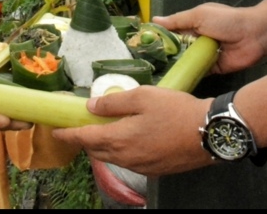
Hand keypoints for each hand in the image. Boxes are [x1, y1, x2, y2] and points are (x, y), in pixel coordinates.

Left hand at [53, 86, 213, 175]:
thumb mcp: (143, 96)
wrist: (209, 132)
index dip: (68, 135)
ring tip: (107, 129)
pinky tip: (131, 138)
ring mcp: (142, 167)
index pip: (85, 139)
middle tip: (82, 126)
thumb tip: (91, 107)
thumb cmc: (177, 111)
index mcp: (120, 139)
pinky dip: (122, 151)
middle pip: (96, 151)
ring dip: (105, 145)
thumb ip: (114, 103)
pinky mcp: (155, 169)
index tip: (56, 131)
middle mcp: (127, 158)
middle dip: (86, 140)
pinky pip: (130, 161)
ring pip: (113, 158)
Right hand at [155, 4, 266, 74]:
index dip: (159, 38)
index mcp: (193, 25)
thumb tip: (154, 20)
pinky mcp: (212, 69)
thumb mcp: (199, 15)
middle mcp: (196, 40)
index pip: (171, 32)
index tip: (141, 45)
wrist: (253, 36)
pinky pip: (197, 73)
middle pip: (176, 49)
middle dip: (164, 55)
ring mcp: (203, 55)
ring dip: (175, 66)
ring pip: (185, 63)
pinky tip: (173, 81)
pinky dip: (188, 76)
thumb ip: (178, 20)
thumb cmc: (226, 20)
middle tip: (146, 64)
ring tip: (155, 75)